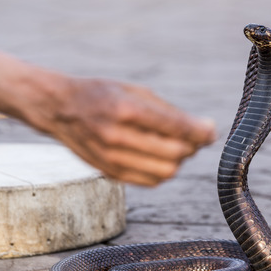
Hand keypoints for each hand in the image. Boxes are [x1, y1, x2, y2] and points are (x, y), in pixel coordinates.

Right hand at [21, 76, 216, 186]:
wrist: (59, 109)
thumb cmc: (100, 93)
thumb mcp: (133, 89)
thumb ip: (168, 111)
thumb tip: (203, 129)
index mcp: (126, 109)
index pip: (177, 128)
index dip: (201, 131)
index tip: (210, 129)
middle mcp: (118, 136)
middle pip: (175, 155)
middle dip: (191, 147)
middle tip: (191, 136)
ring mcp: (111, 158)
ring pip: (165, 172)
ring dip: (177, 160)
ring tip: (172, 145)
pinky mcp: (109, 172)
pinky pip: (149, 181)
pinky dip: (161, 170)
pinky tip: (156, 155)